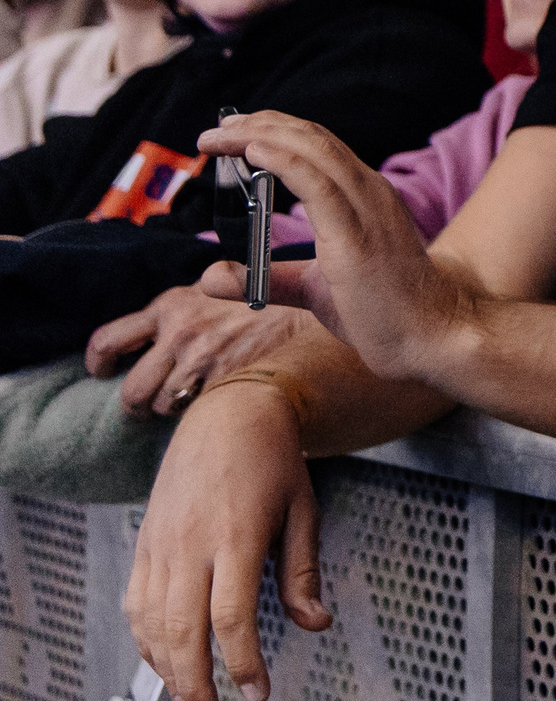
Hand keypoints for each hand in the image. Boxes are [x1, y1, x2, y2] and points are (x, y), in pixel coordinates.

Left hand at [86, 284, 319, 417]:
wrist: (310, 310)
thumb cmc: (263, 300)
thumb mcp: (215, 287)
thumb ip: (182, 307)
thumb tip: (152, 328)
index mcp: (171, 306)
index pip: (109, 339)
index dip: (98, 362)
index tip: (103, 371)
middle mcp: (181, 334)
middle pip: (132, 390)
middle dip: (136, 404)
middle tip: (146, 406)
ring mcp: (205, 362)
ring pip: (164, 407)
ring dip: (174, 409)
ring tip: (192, 400)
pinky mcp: (229, 382)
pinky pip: (198, 413)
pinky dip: (204, 413)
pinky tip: (217, 403)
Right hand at [124, 383, 330, 700]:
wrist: (226, 414)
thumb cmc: (273, 461)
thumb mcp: (303, 511)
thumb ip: (302, 572)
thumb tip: (316, 624)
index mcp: (236, 535)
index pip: (232, 616)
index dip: (243, 662)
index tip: (258, 693)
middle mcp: (190, 543)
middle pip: (183, 629)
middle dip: (195, 682)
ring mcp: (161, 544)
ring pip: (152, 622)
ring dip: (166, 670)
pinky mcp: (145, 543)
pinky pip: (137, 603)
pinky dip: (147, 640)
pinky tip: (163, 663)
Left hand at [196, 111, 473, 383]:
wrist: (432, 337)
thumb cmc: (383, 313)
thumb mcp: (313, 288)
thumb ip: (266, 277)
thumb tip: (209, 277)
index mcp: (367, 198)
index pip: (320, 148)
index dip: (276, 132)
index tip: (236, 132)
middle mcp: (370, 192)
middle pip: (312, 139)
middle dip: (260, 125)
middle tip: (217, 127)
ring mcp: (368, 209)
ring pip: (312, 151)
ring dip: (260, 135)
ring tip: (220, 135)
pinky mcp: (356, 235)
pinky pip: (317, 184)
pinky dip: (282, 161)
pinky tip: (253, 151)